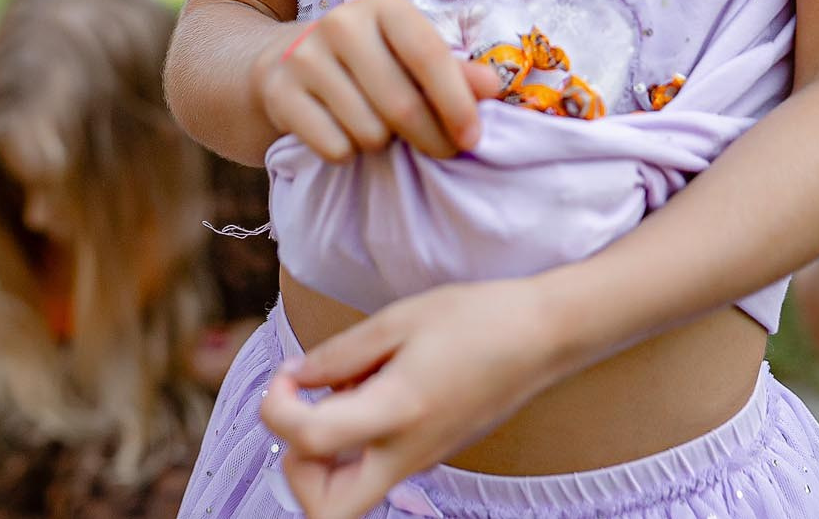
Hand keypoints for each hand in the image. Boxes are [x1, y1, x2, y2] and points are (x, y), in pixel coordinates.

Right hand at [257, 0, 500, 162]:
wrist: (284, 63)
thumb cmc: (368, 60)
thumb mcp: (409, 54)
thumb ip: (454, 71)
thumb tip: (492, 86)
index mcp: (384, 5)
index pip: (429, 55)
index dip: (456, 102)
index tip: (473, 138)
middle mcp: (341, 22)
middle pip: (401, 104)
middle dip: (430, 138)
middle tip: (442, 150)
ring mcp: (304, 56)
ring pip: (368, 132)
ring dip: (383, 144)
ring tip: (378, 127)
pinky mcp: (278, 92)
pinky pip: (333, 147)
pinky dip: (346, 152)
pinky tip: (342, 131)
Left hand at [261, 278, 558, 518]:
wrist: (540, 337)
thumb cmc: (476, 318)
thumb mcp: (401, 318)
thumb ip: (341, 354)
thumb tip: (296, 378)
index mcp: (398, 412)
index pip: (312, 441)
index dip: (278, 409)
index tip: (287, 375)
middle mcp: (406, 454)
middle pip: (327, 513)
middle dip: (298, 469)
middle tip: (306, 409)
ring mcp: (420, 463)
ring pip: (349, 498)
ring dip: (323, 458)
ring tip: (341, 392)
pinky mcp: (428, 456)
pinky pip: (373, 471)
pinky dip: (352, 444)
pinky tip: (370, 389)